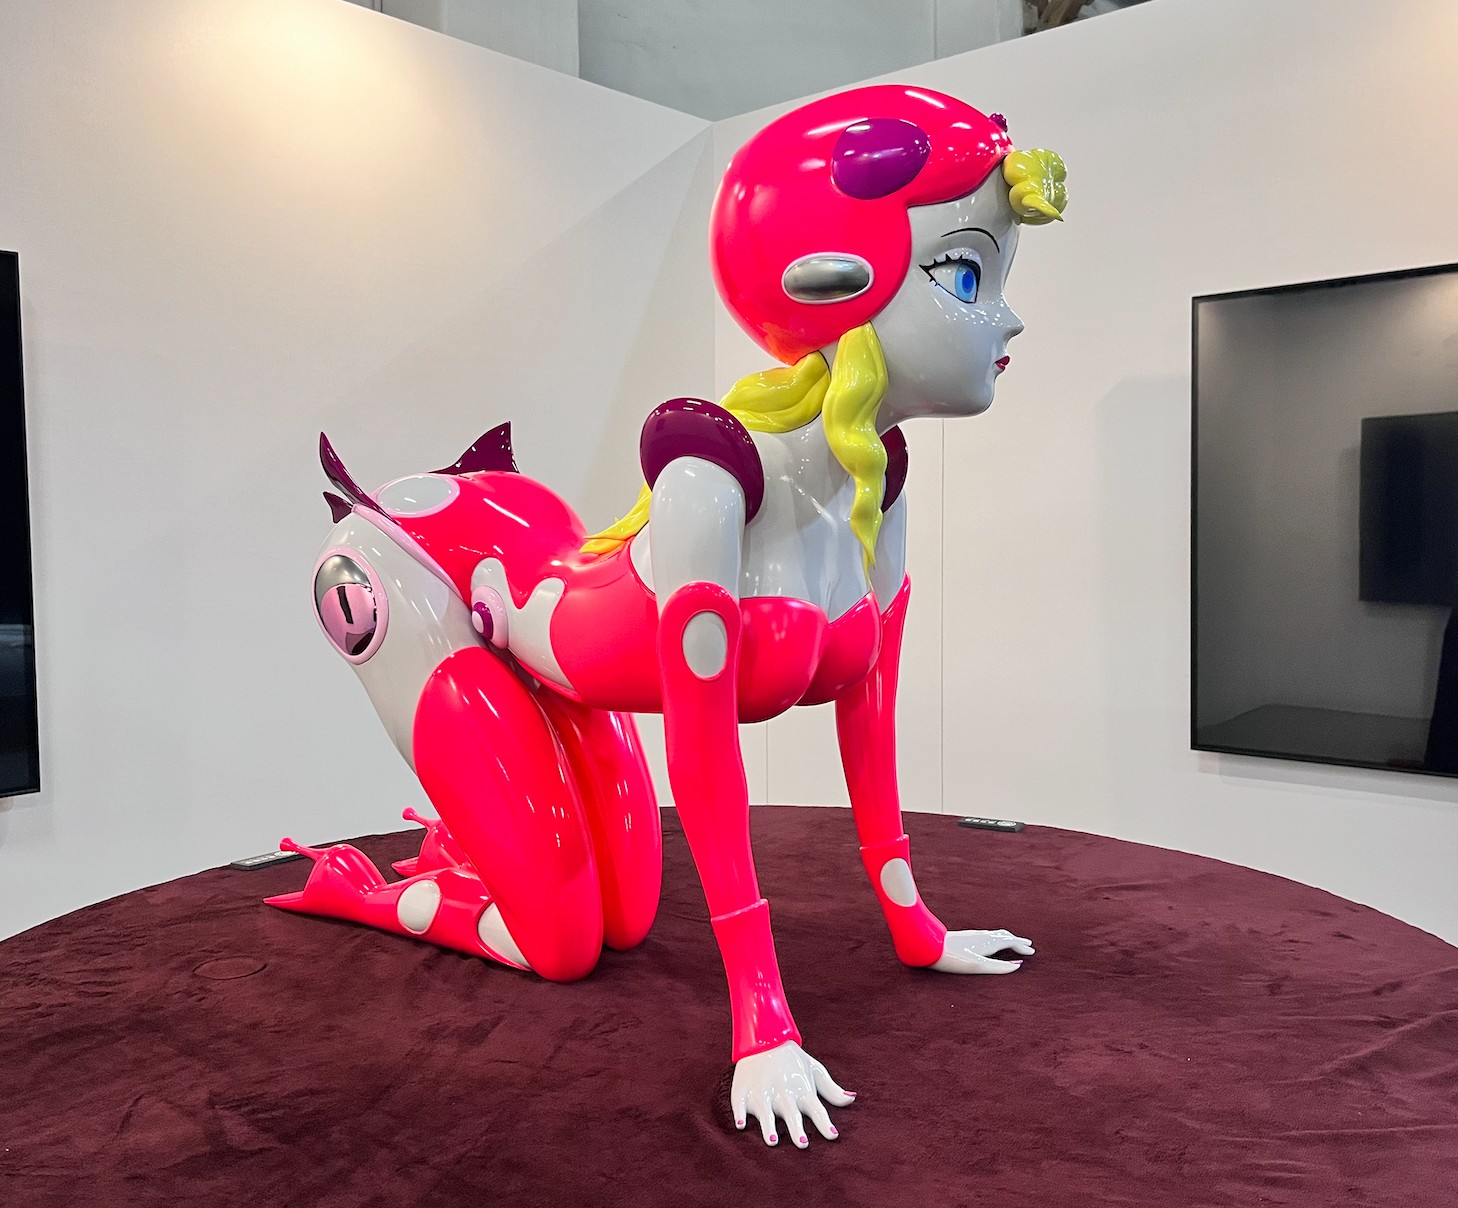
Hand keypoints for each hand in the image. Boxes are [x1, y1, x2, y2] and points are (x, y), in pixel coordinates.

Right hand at [731, 1041, 853, 1147]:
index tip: (833, 1135)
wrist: (764, 1036)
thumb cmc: (792, 1060)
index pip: (817, 1109)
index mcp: (802, 1090)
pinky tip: (741, 1124)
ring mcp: (762, 1091)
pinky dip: (740, 1113)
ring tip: (773, 1141)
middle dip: (797, 1129)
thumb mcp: (814, 1070)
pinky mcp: (742, 1090)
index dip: (825, 1123)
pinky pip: (740, 1104)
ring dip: (769, 1127)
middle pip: (791, 1114)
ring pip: (766, 1113)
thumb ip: (831, 1089)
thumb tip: (852, 1099)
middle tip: (802, 1143)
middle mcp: (783, 1093)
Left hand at [930, 928, 1034, 973]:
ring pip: (995, 934)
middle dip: (1016, 940)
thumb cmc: (954, 958)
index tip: (1032, 951)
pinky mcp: (965, 937)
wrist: (930, 946)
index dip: (1022, 946)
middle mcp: (982, 936)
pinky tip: (989, 940)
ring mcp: (973, 935)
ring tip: (1012, 941)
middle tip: (1027, 945)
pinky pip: (986, 935)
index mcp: (988, 942)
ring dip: (1006, 938)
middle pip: (1004, 936)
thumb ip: (999, 967)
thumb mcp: (979, 966)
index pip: (1010, 942)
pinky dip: (996, 937)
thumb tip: (1018, 966)